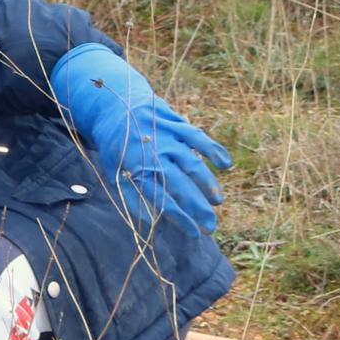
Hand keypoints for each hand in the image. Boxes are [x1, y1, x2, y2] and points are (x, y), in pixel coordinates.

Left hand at [52, 45, 231, 234]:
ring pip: (192, 163)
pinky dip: (213, 149)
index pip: (162, 200)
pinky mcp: (174, 122)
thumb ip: (133, 198)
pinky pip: (197, 137)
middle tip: (211, 226)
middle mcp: (152, 154)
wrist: (112, 105)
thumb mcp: (115, 174)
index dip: (180, 219)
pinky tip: (226, 164)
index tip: (194, 233)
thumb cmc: (116, 147)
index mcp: (136, 170)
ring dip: (207, 182)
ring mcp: (165, 137)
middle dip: (198, 208)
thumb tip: (151, 224)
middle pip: (180, 185)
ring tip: (217, 200)